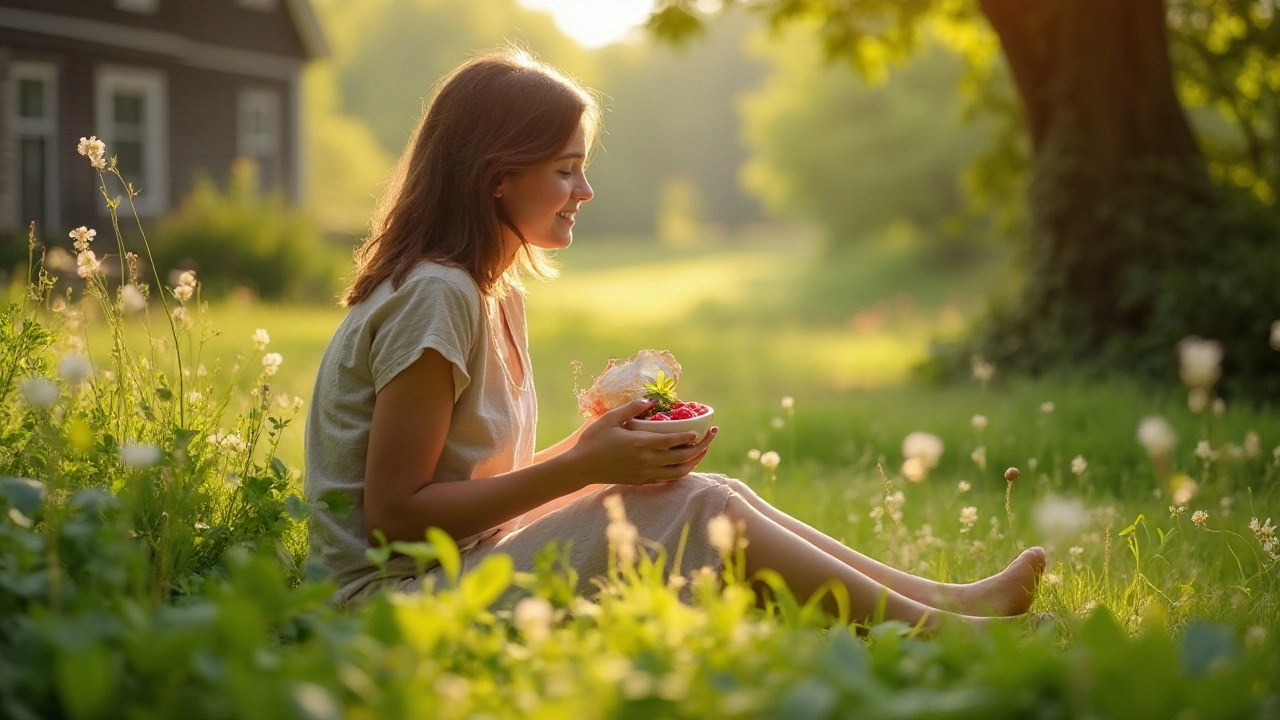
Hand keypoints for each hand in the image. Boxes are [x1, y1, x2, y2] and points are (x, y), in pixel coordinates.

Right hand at [561, 398, 717, 486]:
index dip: (688, 437)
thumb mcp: (609, 419)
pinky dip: (680, 472)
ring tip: (703, 451)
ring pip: (678, 472)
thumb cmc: (593, 440)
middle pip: (681, 457)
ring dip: (694, 462)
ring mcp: (645, 474)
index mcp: (640, 444)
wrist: (580, 468)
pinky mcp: (641, 481)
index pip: (671, 441)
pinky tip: (685, 464)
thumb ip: (631, 409)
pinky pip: (667, 479)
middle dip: (700, 447)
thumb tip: (650, 400)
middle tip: (711, 436)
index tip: (699, 431)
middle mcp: (646, 461)